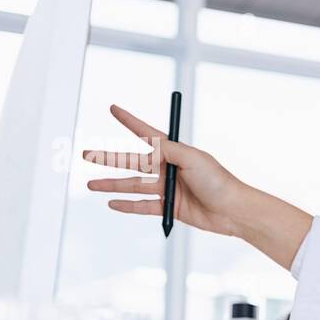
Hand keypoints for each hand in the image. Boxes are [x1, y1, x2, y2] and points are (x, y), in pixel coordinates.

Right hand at [83, 104, 249, 236]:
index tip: (113, 109)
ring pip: (134, 185)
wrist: (232, 210)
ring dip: (113, 185)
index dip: (129, 121)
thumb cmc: (219, 181)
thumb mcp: (193, 158)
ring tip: (92, 186)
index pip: (147, 133)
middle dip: (108, 159)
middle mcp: (168, 168)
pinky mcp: (170, 207)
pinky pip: (143, 206)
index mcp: (174, 152)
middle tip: (87, 155)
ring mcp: (168, 188)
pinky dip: (127, 205)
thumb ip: (168, 149)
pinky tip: (112, 204)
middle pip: (132, 162)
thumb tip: (149, 144)